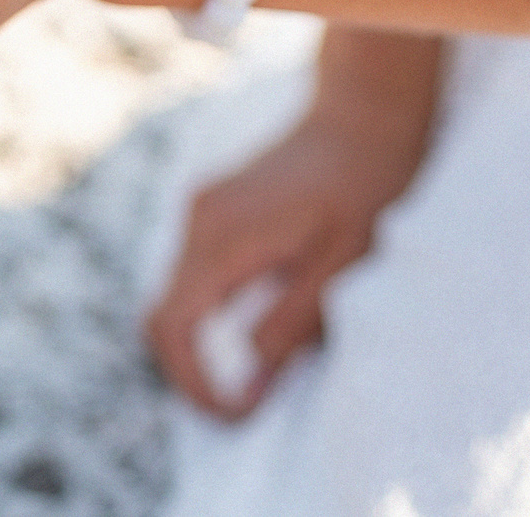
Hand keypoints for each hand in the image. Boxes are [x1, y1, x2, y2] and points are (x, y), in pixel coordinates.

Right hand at [144, 95, 434, 417]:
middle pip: (164, 314)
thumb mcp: (340, 266)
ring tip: (251, 376)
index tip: (235, 415)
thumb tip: (248, 382)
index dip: (195, 383)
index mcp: (223, 235)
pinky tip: (252, 327)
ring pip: (177, 294)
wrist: (364, 114)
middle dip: (191, 370)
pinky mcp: (214, 207)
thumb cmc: (366, 186)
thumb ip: (288, 325)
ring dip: (203, 342)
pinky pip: (195, 272)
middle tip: (237, 408)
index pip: (176, 326)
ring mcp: (202, 209)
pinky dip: (211, 312)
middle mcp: (198, 220)